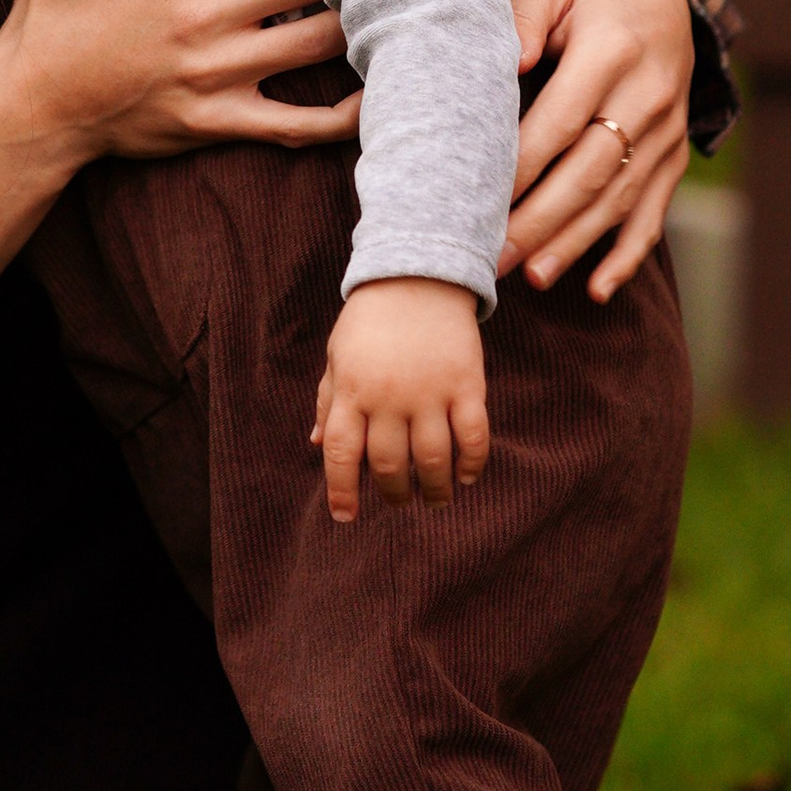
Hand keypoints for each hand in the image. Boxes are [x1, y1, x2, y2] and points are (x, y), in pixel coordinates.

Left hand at [310, 276, 489, 519]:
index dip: (341, 490)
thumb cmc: (371, 319)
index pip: (340, 451)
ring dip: (433, 490)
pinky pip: (473, 437)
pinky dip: (471, 465)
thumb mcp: (339, 354)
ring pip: (432, 460)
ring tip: (435, 499)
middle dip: (393, 493)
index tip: (345, 517)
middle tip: (400, 501)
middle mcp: (388, 395)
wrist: (418, 274)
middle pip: (388, 464)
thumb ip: (328, 399)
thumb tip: (317, 444)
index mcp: (351, 389)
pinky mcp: (467, 384)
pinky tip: (465, 476)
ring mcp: (429, 391)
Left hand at [500, 0, 694, 301]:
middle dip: (540, 219)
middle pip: (591, 169)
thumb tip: (511, 61)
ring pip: (620, 198)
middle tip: (492, 256)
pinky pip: (654, 212)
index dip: (523, 165)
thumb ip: (523, 16)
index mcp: (611, 51)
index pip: (561, 119)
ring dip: (575, 242)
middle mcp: (648, 95)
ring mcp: (667, 131)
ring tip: (530, 276)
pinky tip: (598, 289)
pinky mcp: (675, 157)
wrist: (663, 1)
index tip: (479, 200)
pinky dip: (628, 255)